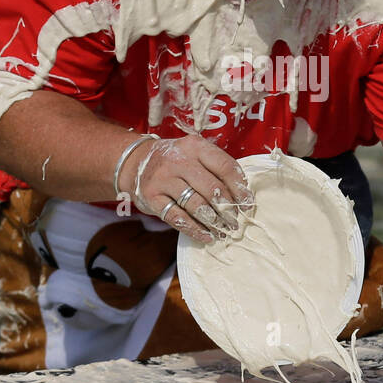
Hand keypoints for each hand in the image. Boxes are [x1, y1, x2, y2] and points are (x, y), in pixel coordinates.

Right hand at [122, 135, 253, 243]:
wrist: (135, 161)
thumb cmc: (175, 161)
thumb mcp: (194, 154)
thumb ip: (215, 169)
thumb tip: (241, 198)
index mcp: (195, 146)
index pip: (225, 166)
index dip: (240, 188)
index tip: (247, 204)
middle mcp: (178, 160)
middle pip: (212, 188)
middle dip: (228, 209)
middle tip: (235, 222)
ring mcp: (163, 178)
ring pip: (196, 204)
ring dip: (213, 222)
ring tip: (224, 231)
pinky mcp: (151, 197)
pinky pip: (177, 217)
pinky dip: (195, 230)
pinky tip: (206, 236)